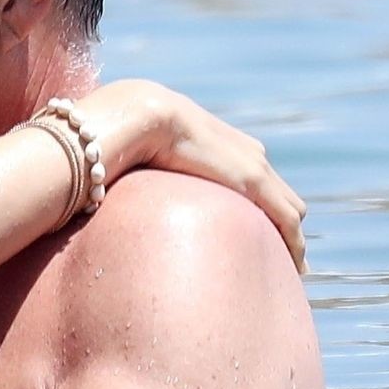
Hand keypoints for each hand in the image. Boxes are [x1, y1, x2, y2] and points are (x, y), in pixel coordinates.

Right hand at [75, 79, 309, 272]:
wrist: (133, 116)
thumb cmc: (119, 133)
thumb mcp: (131, 155)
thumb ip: (129, 173)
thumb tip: (94, 192)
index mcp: (219, 143)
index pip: (253, 177)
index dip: (260, 205)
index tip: (257, 233)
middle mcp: (245, 153)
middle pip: (278, 193)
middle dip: (282, 224)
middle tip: (284, 261)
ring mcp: (253, 168)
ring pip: (289, 209)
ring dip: (292, 241)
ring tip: (291, 272)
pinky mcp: (255, 184)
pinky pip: (287, 223)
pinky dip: (294, 247)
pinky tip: (294, 271)